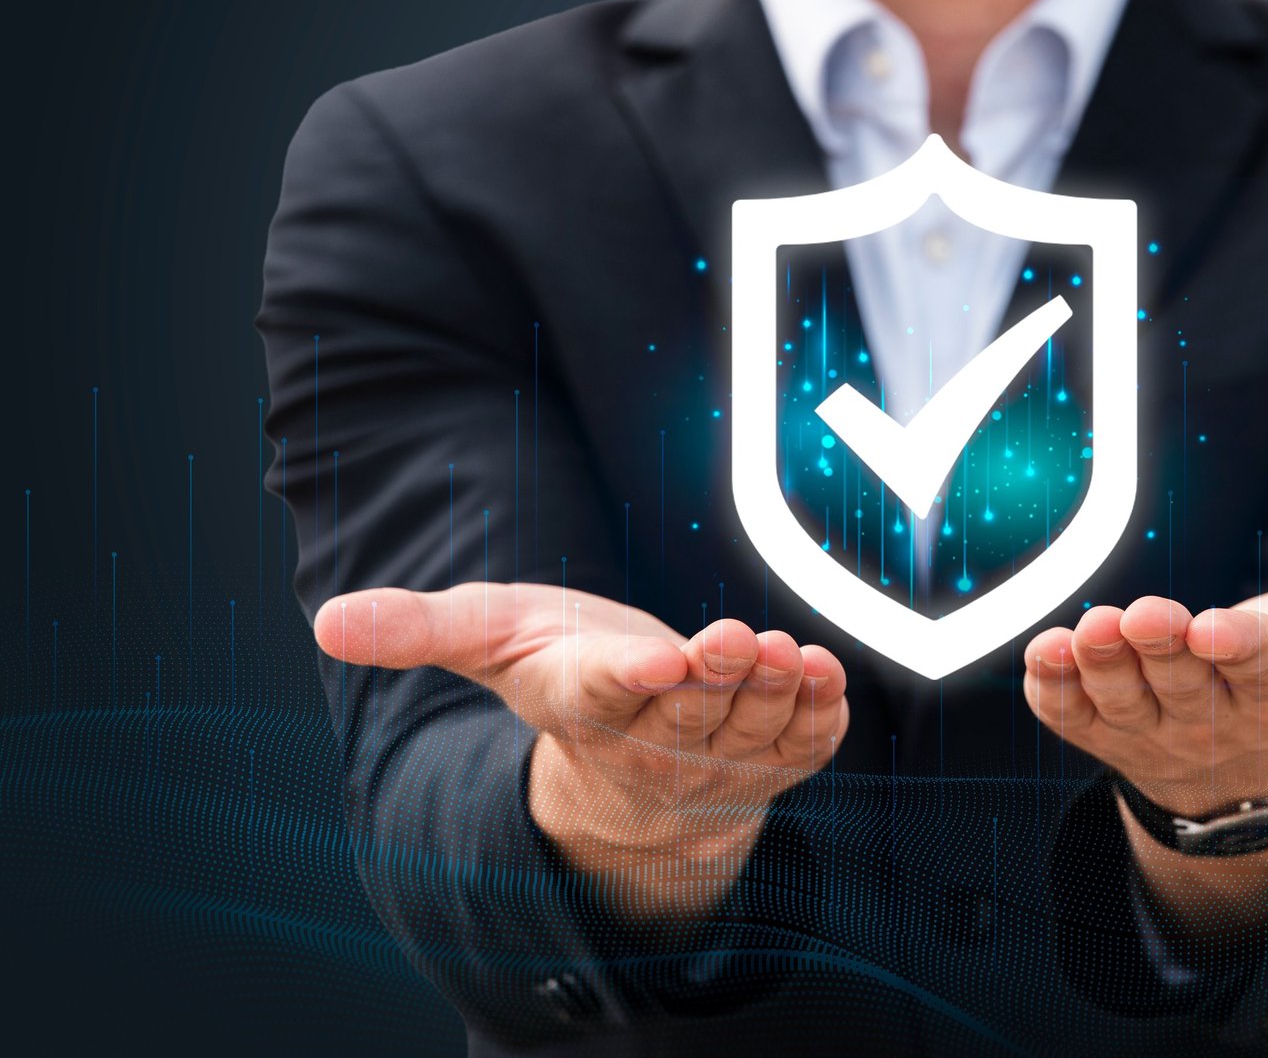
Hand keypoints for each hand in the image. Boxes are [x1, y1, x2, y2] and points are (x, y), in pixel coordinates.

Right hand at [314, 583, 849, 915]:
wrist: (628, 744)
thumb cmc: (556, 669)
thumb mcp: (487, 639)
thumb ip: (418, 627)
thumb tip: (324, 622)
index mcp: (584, 703)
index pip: (607, 692)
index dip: (635, 675)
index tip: (664, 657)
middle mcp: (653, 739)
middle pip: (690, 708)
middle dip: (719, 673)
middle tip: (741, 637)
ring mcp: (717, 757)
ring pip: (752, 728)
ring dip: (777, 695)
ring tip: (794, 656)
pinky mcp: (773, 758)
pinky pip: (802, 744)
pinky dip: (820, 716)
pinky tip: (829, 678)